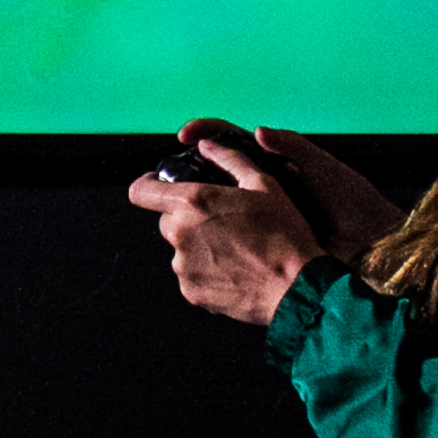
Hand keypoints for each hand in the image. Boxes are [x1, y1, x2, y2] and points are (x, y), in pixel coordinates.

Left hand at [127, 137, 321, 325]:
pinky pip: (191, 275)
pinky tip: (235, 269)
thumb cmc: (284, 236)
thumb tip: (208, 146)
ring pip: (180, 249)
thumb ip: (229, 159)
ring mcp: (184, 266)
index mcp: (193, 202)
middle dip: (187, 218)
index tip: (155, 186)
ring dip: (199, 246)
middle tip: (221, 223)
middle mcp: (181, 234)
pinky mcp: (191, 291)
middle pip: (166, 221)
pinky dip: (207, 271)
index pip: (141, 191)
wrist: (296, 286)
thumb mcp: (264, 184)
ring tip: (235, 250)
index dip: (146, 185)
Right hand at [179, 119, 401, 263]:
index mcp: (278, 164)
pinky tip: (200, 241)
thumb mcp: (326, 170)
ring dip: (195, 209)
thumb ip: (294, 148)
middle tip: (169, 177)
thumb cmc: (357, 206)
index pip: (232, 142)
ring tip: (177, 209)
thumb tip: (260, 130)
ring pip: (218, 209)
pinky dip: (213, 239)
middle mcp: (265, 190)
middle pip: (216, 175)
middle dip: (189, 173)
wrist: (374, 250)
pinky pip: (231, 239)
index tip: (184, 137)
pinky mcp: (264, 244)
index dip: (206, 136)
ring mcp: (262, 218)